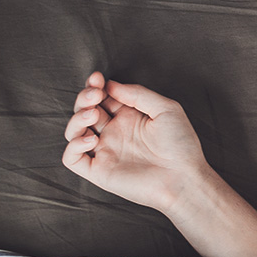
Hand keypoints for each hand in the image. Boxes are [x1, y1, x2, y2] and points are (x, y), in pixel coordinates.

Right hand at [62, 71, 209, 211]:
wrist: (183, 177)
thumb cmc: (181, 144)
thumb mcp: (166, 109)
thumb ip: (138, 94)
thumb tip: (111, 85)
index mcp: (129, 117)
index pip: (103, 98)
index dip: (96, 86)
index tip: (97, 79)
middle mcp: (114, 133)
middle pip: (85, 111)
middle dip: (84, 98)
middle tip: (95, 94)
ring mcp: (105, 151)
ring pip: (74, 131)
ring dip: (77, 119)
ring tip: (93, 114)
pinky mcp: (99, 171)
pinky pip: (72, 158)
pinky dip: (74, 146)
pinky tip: (92, 139)